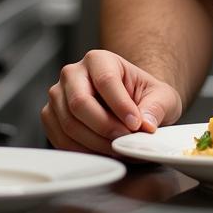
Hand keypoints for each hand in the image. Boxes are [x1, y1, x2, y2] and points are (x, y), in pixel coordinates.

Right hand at [42, 49, 182, 155]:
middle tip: (125, 141)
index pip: (106, 80)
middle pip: (80, 103)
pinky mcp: (51, 117)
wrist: (129, 103)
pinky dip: (83, 151)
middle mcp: (73, 73)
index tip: (136, 125)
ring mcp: (58, 96)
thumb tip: (146, 124)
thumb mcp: (162, 96)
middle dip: (105, 127)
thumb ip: (157, 107)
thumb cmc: (144, 96)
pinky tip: (103, 153)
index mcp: (99, 59)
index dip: (121, 106)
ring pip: (69, 124)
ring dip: (95, 143)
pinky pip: (61, 139)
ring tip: (118, 150)